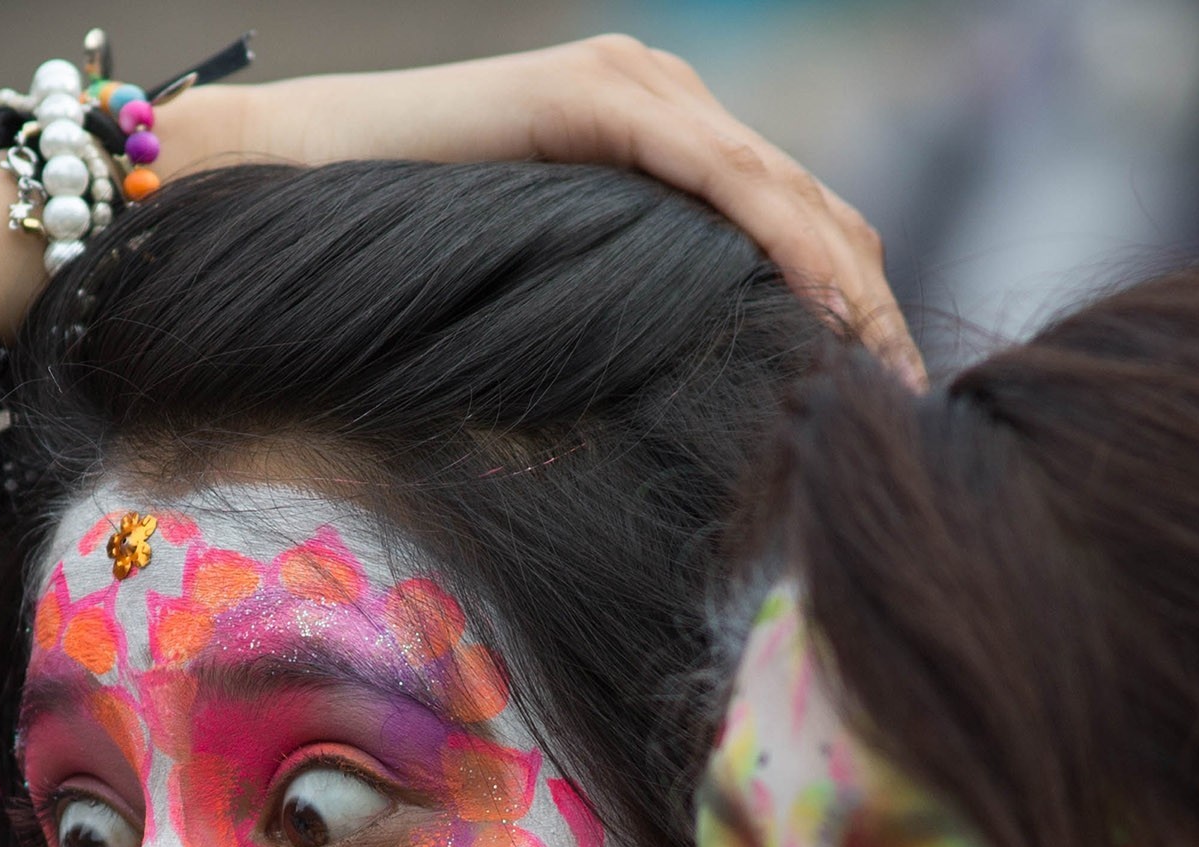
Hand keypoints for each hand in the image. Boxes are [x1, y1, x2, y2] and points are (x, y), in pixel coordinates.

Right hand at [178, 36, 919, 378]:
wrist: (289, 177)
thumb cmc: (397, 261)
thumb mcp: (548, 294)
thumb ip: (623, 318)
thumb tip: (691, 413)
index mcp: (658, 138)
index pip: (788, 220)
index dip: (851, 306)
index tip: (889, 399)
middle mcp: (661, 93)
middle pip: (808, 202)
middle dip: (869, 305)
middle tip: (909, 400)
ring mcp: (634, 82)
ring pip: (781, 188)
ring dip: (847, 283)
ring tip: (882, 369)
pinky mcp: (599, 94)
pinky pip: (720, 175)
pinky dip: (783, 240)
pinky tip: (824, 307)